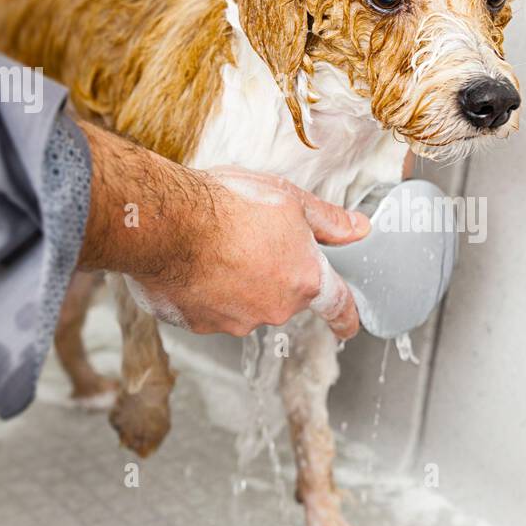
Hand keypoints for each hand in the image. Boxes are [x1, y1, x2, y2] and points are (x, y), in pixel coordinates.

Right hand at [75, 121, 367, 338]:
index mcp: (304, 279)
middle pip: (282, 296)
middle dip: (271, 273)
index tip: (349, 326)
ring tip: (213, 246)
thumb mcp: (290, 199)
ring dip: (235, 282)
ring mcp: (235, 320)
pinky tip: (190, 261)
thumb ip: (328, 221)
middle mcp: (274, 308)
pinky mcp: (197, 324)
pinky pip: (206, 308)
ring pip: (243, 303)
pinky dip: (202, 290)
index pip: (336, 305)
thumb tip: (358, 229)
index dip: (346, 317)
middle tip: (248, 238)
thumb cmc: (227, 205)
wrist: (167, 222)